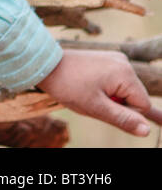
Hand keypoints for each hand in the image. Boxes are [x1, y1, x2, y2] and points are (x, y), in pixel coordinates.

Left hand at [37, 48, 161, 137]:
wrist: (44, 64)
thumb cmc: (67, 85)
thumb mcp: (95, 107)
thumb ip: (123, 119)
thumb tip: (146, 130)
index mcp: (125, 73)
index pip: (142, 105)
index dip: (124, 112)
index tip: (102, 105)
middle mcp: (123, 62)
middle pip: (134, 96)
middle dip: (116, 103)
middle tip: (91, 97)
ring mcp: (114, 58)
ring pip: (124, 90)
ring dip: (110, 96)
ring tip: (87, 90)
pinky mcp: (106, 59)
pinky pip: (115, 81)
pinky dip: (105, 88)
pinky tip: (90, 86)